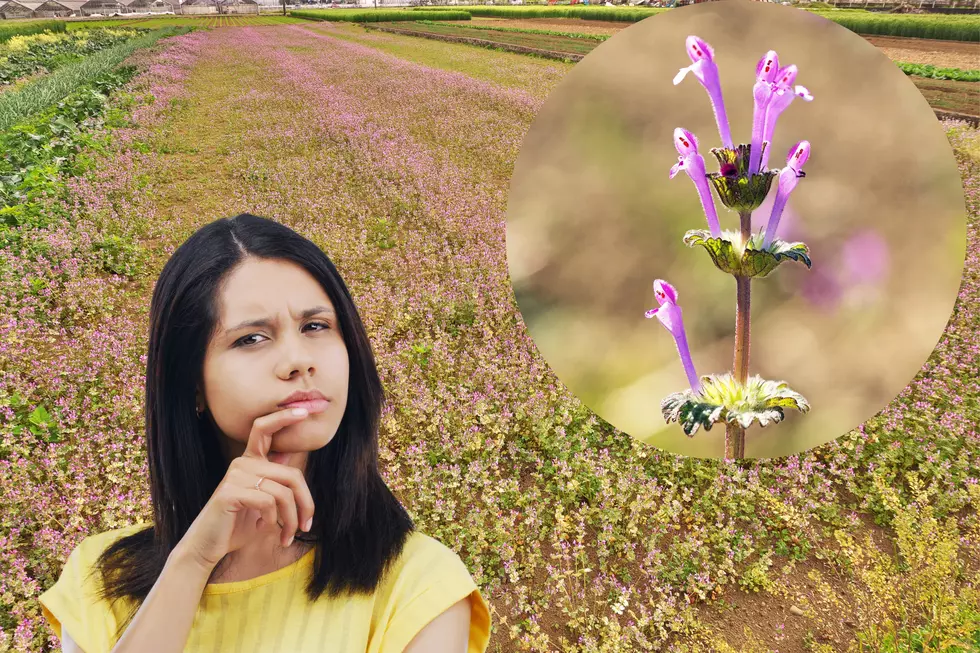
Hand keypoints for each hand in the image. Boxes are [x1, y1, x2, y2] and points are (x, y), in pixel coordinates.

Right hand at [176, 407, 316, 570]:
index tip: (304, 411)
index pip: (265, 429)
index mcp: (250, 461)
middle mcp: (242, 463)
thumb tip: (289, 452)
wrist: (208, 546)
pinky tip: (263, 528)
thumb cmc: (238, 525)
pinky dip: (273, 520)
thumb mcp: (263, 501)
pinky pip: (268, 502)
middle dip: (306, 504)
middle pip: (292, 475)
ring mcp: (235, 476)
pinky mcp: (230, 492)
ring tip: (287, 535)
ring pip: (283, 493)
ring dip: (290, 519)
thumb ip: (275, 479)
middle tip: (306, 527)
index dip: (284, 417)